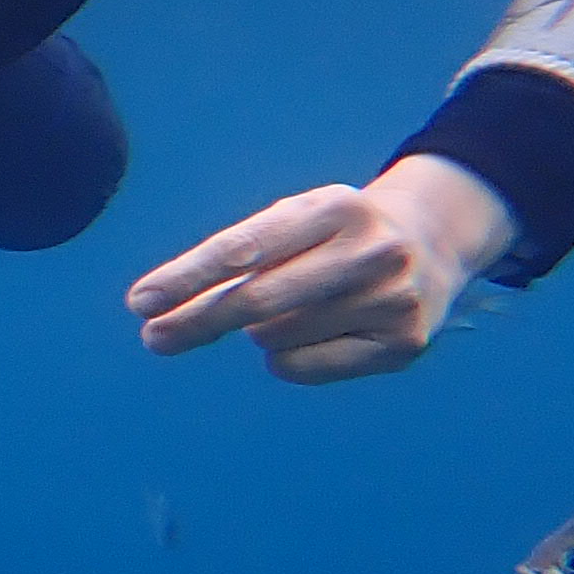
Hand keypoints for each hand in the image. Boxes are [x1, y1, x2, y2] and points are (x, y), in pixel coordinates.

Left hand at [126, 154, 517, 382]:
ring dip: (257, 331)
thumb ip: (235, 256)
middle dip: (196, 321)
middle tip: (153, 337)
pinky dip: (285, 358)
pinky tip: (315, 334)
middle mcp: (371, 251)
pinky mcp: (403, 344)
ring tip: (294, 306)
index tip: (140, 303)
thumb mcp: (294, 221)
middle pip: (256, 300)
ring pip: (274, 337)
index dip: (187, 278)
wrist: (434, 242)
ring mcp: (392, 299)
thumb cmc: (335, 234)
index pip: (244, 248)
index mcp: (336, 207)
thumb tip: (162, 311)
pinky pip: (302, 366)